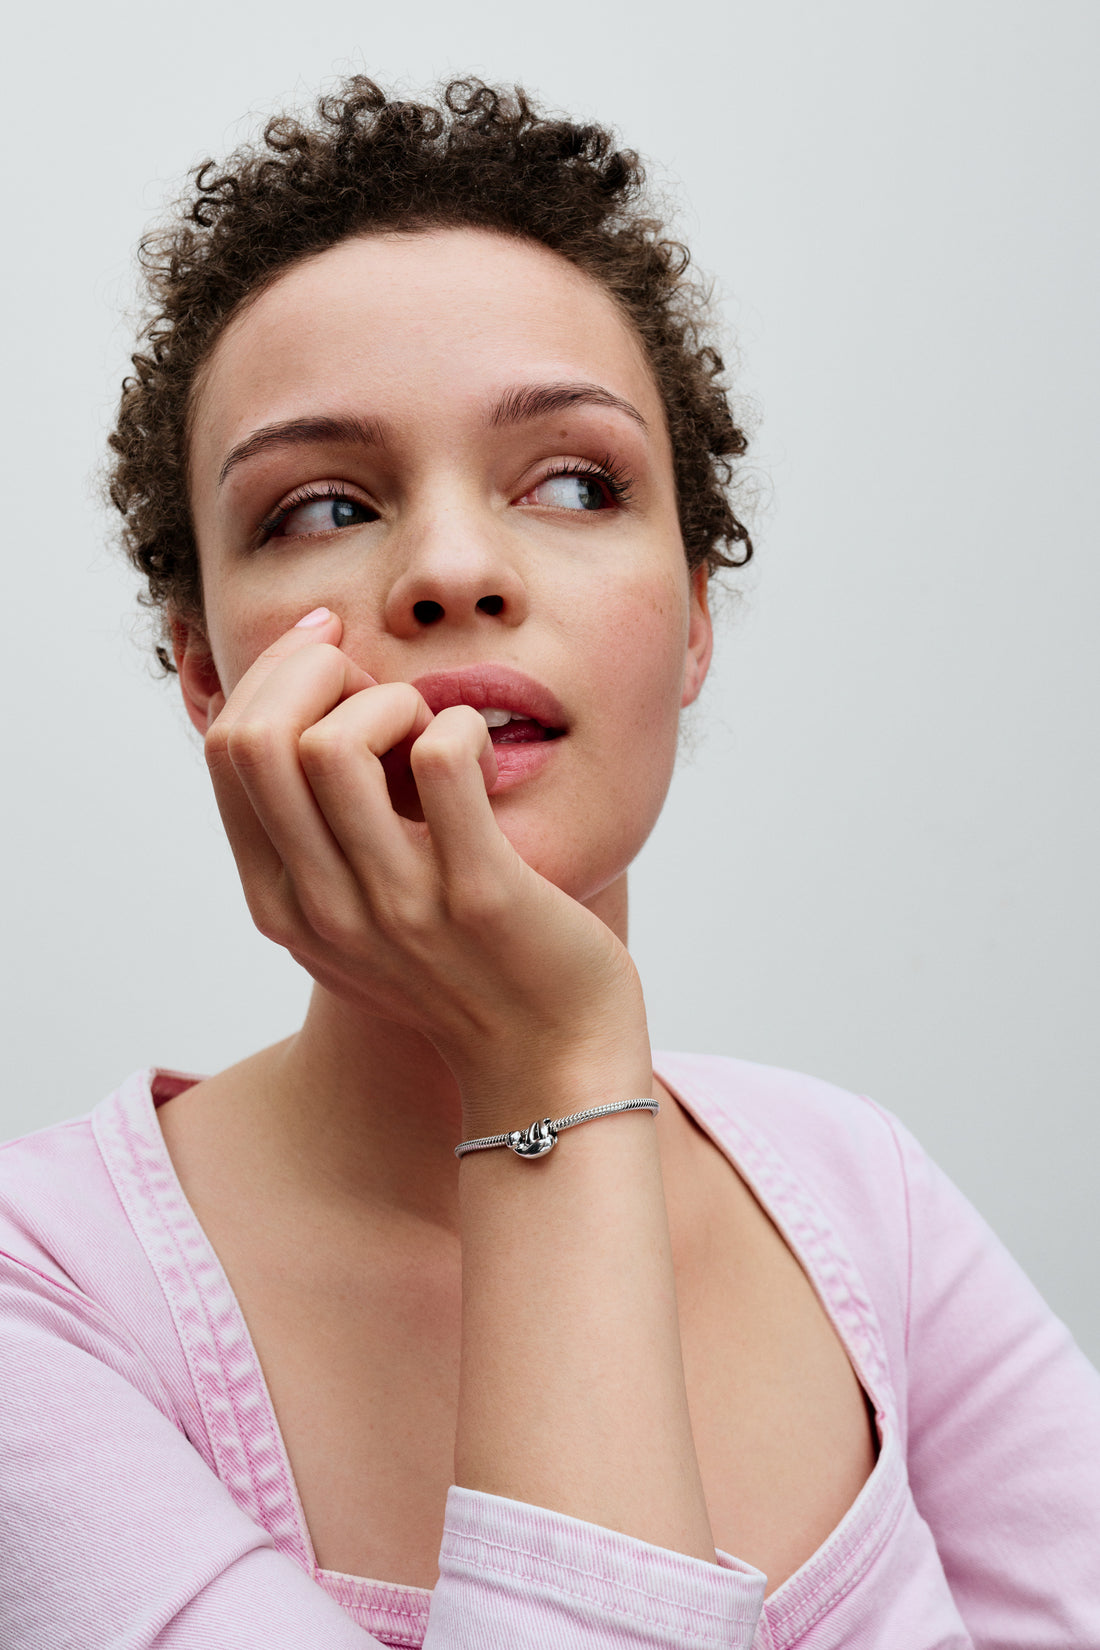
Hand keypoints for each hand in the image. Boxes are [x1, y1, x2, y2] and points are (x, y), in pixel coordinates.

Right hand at [204, 611, 649, 1126]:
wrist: (550, 1061)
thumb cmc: (462, 967)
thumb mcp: (356, 917)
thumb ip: (316, 838)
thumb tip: (303, 701)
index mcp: (281, 903)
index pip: (226, 750)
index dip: (275, 677)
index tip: (334, 655)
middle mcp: (321, 909)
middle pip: (256, 740)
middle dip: (316, 673)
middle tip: (383, 690)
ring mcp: (396, 906)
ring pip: (333, 747)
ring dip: (390, 701)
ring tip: (432, 728)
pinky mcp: (478, 895)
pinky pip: (442, 759)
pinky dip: (461, 726)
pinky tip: (481, 751)